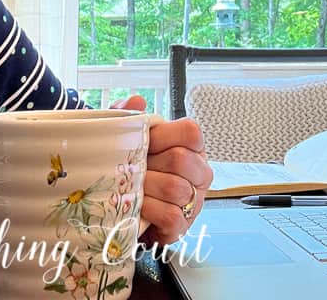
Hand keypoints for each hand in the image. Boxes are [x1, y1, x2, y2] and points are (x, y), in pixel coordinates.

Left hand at [113, 95, 212, 244]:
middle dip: (150, 164)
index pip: (191, 132)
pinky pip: (172, 215)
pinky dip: (151, 210)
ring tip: (133, 188)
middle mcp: (199, 171)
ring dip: (147, 188)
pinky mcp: (184, 225)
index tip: (146, 141)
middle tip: (135, 168)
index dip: (165, 135)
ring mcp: (194, 199)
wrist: (127, 209)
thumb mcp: (129, 138)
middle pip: (180, 159)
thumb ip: (130, 115)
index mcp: (191, 146)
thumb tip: (136, 101)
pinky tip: (140, 207)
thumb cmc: (135, 169)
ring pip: (175, 188)